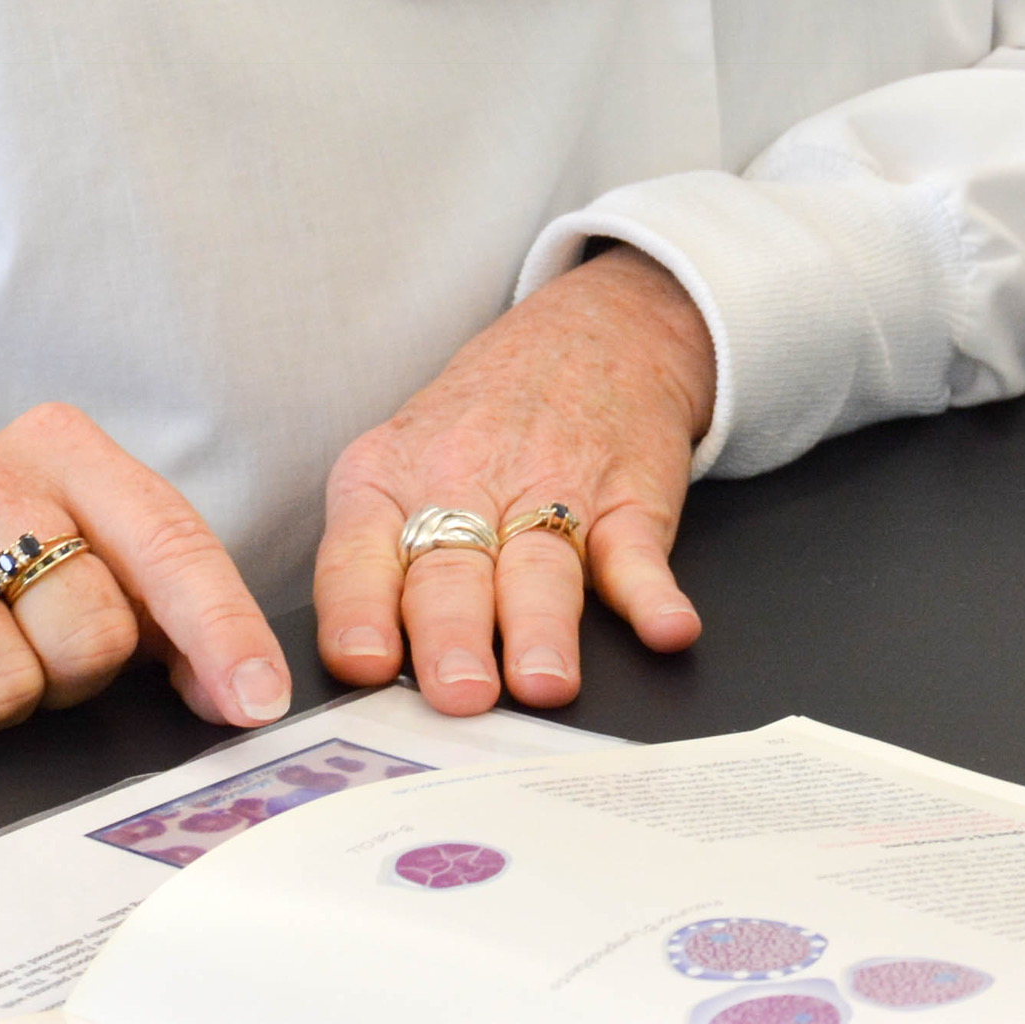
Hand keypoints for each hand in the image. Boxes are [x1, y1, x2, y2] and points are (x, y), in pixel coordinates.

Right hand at [0, 403, 287, 779]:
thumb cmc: (1, 605)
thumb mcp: (103, 587)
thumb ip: (184, 624)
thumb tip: (248, 694)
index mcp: (60, 446)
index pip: (168, 541)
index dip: (220, 631)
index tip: (256, 702)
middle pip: (91, 627)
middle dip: (76, 676)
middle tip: (38, 664)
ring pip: (0, 677)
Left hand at [313, 246, 711, 717]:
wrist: (592, 331)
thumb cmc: (477, 423)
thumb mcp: (400, 466)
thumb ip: (376, 568)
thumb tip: (360, 690)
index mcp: (389, 479)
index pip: (358, 553)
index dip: (359, 610)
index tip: (362, 662)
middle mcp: (464, 483)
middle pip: (451, 568)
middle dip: (451, 634)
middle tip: (457, 693)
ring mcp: (551, 489)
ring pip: (538, 568)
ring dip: (540, 627)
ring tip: (542, 683)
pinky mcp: (628, 499)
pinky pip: (638, 550)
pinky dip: (654, 595)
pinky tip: (666, 628)